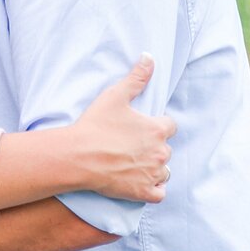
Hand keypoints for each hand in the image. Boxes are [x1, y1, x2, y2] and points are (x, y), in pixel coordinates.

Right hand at [69, 54, 175, 202]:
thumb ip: (136, 77)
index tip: (142, 128)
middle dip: (154, 147)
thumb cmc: (95, 125)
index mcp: (157, 129)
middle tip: (132, 146)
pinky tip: (139, 182)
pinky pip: (159, 193)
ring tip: (134, 164)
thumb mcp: (115, 96)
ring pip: (164, 171)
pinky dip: (152, 189)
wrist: (78, 157)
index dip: (157, 125)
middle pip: (166, 149)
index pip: (170, 126)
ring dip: (154, 168)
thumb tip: (149, 57)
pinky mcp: (144, 192)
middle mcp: (160, 152)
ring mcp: (153, 174)